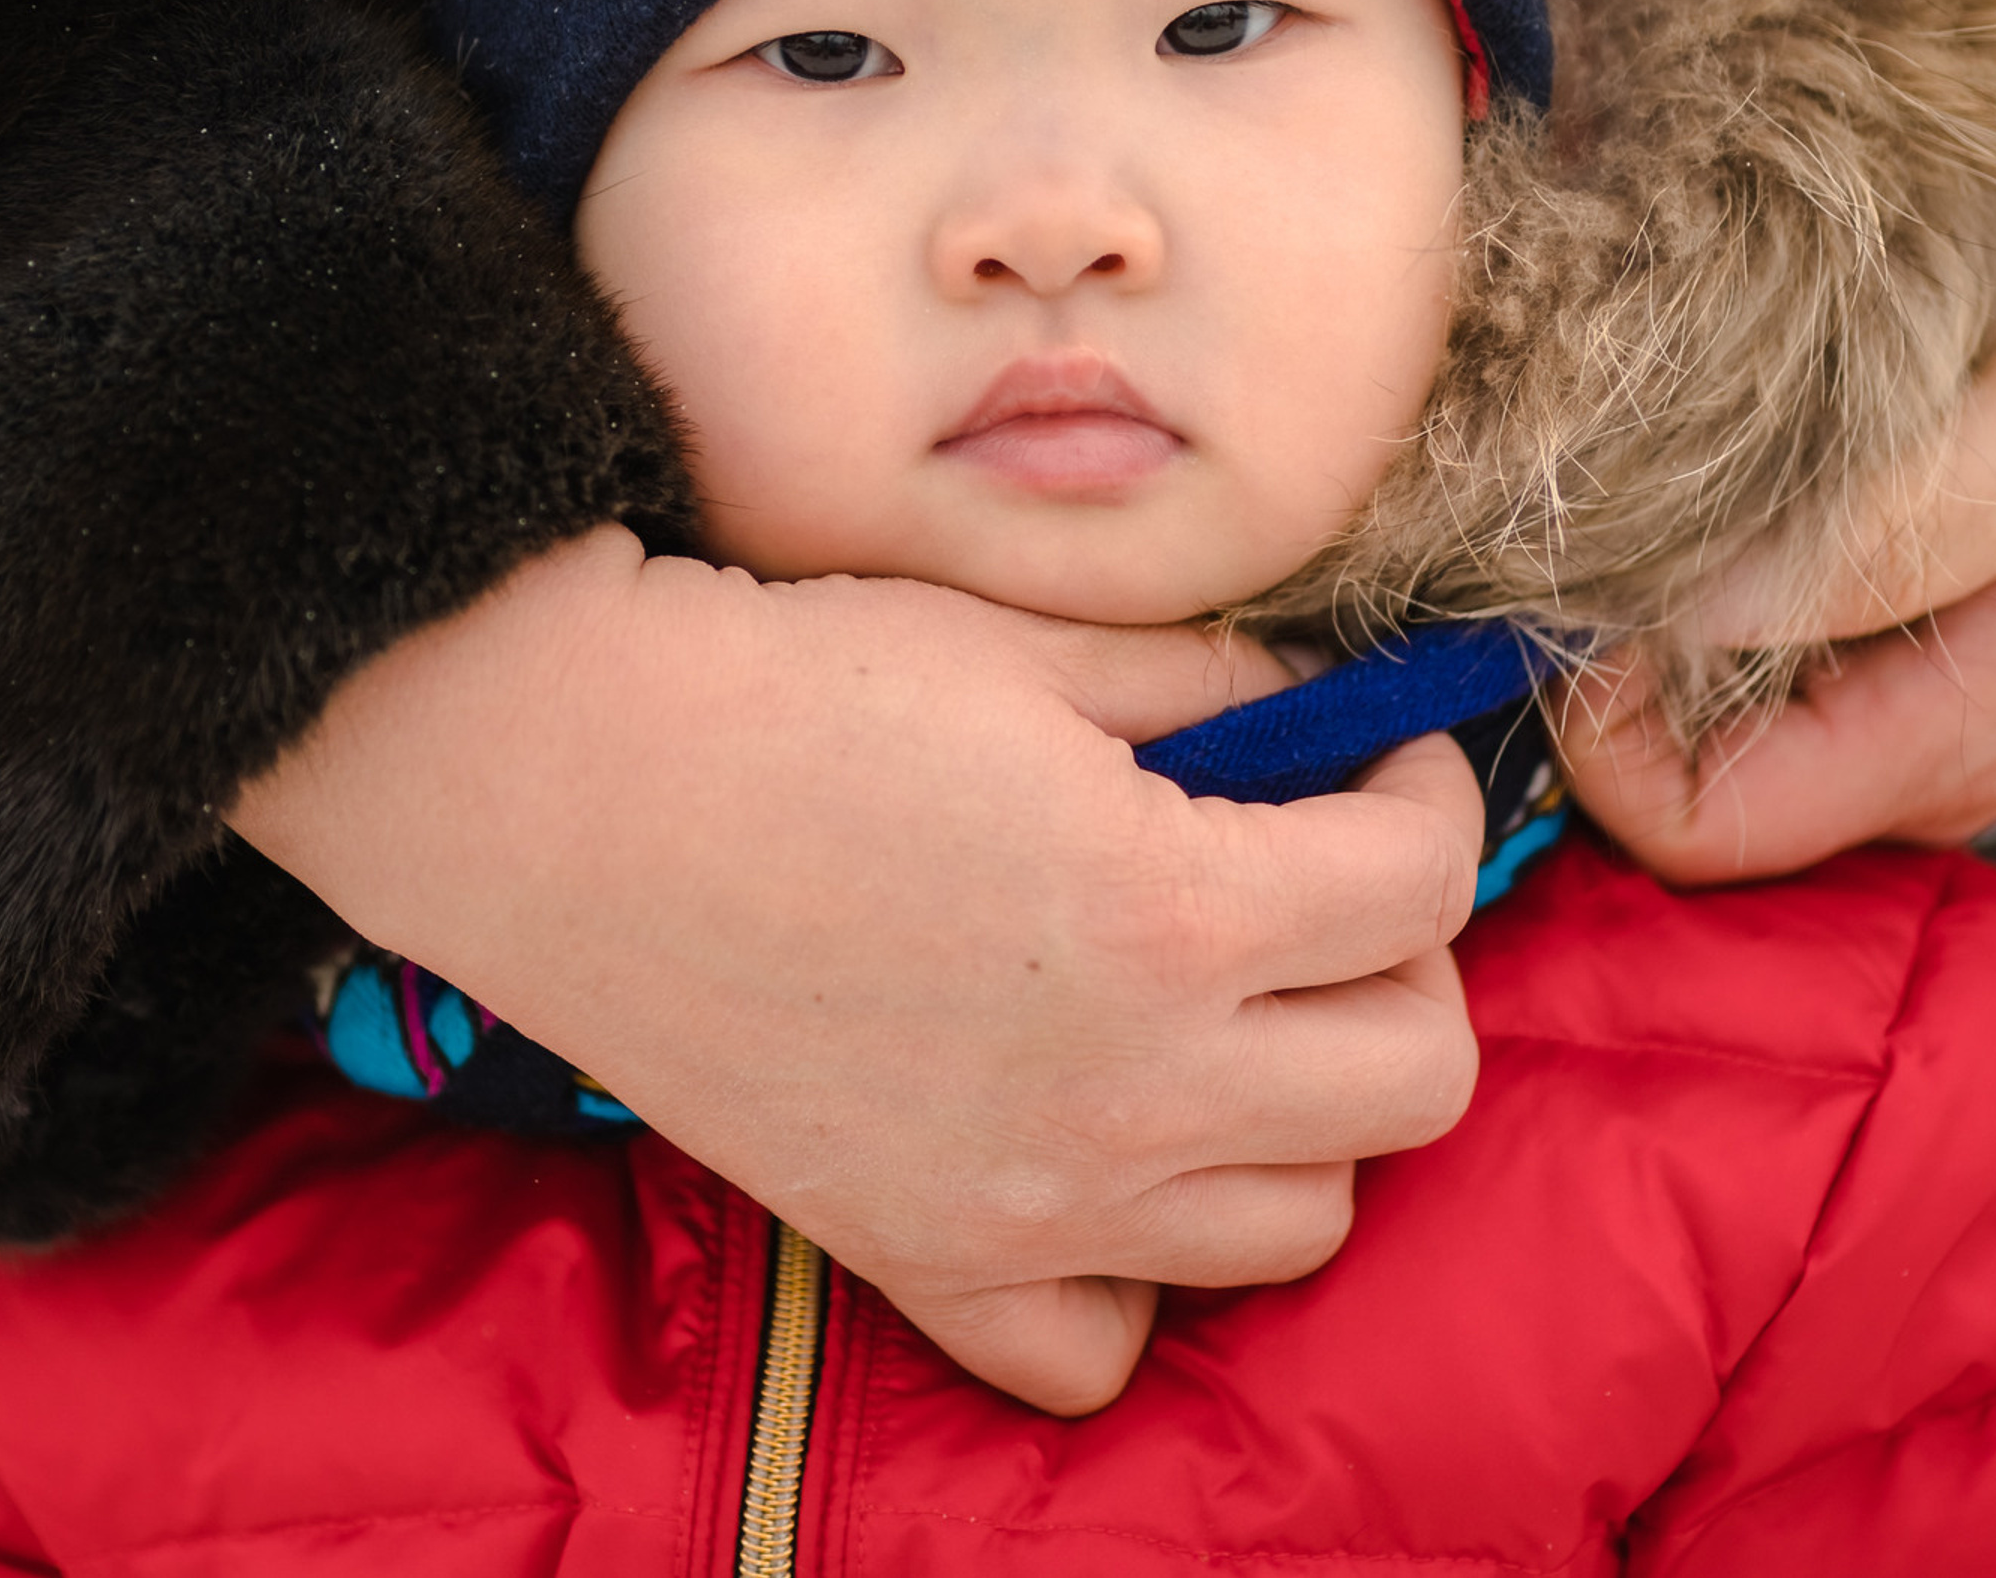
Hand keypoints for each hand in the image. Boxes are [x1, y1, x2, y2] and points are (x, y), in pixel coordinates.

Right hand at [231, 524, 1483, 1413]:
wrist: (567, 785)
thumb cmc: (793, 685)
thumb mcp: (1033, 647)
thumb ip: (1219, 691)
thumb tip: (1326, 723)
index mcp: (1172, 914)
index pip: (1422, 879)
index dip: (1428, 787)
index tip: (1378, 751)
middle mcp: (1131, 1092)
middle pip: (1418, 1076)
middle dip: (1405, 955)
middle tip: (1319, 877)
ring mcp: (1029, 1203)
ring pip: (1302, 1223)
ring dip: (1304, 1108)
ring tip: (1222, 1011)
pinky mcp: (916, 1254)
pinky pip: (1098, 1349)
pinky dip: (1135, 1271)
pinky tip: (1099, 1157)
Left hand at [1562, 240, 1995, 880]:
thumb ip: (1886, 525)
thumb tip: (1689, 608)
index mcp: (1952, 739)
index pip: (1692, 829)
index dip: (1598, 727)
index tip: (1586, 590)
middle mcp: (1932, 765)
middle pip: (1687, 786)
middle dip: (1612, 672)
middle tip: (1605, 526)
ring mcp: (1934, 726)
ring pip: (1722, 729)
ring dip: (1665, 629)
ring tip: (1672, 497)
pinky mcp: (1934, 669)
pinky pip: (1776, 672)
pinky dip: (1725, 601)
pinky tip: (1742, 501)